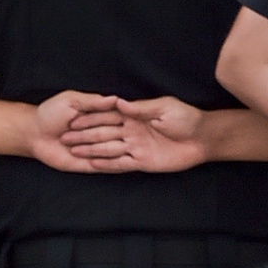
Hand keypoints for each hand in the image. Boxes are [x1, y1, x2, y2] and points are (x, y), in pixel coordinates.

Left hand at [26, 91, 131, 173]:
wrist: (34, 134)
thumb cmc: (50, 113)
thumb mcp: (71, 101)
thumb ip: (93, 101)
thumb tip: (116, 98)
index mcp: (100, 116)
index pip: (117, 117)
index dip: (121, 116)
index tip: (124, 115)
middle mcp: (102, 133)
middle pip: (116, 135)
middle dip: (109, 133)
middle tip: (103, 133)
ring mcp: (97, 150)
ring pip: (112, 151)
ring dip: (106, 148)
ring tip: (105, 146)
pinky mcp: (90, 165)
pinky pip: (105, 166)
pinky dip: (108, 164)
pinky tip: (111, 161)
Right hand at [58, 95, 211, 174]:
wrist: (203, 138)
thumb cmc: (186, 118)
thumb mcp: (164, 108)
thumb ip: (140, 108)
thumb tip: (119, 102)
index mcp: (135, 116)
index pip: (107, 117)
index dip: (89, 119)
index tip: (71, 121)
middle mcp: (131, 131)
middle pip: (103, 134)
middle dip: (84, 136)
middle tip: (64, 139)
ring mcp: (136, 147)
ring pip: (109, 149)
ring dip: (91, 151)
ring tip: (73, 152)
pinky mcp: (142, 161)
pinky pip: (121, 164)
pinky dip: (107, 165)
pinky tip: (93, 165)